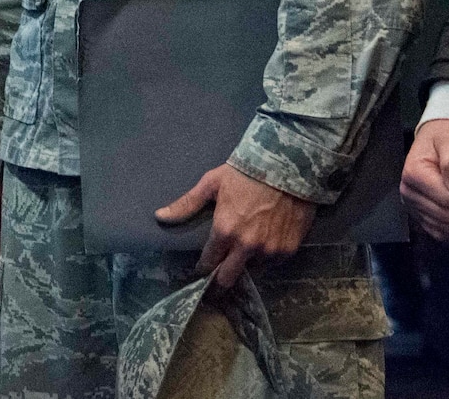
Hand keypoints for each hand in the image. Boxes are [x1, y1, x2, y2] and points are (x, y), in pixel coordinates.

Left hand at [157, 163, 315, 286]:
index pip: (208, 263)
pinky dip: (266, 258)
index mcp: (225, 231)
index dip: (202, 269)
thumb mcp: (212, 183)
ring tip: (242, 257)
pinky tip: (262, 247)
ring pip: (253, 271)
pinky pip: (273, 263)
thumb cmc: (246, 173)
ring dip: (246, 266)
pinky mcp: (289, 250)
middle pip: (228, 278)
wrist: (288, 165)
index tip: (200, 271)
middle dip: (219, 282)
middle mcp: (247, 246)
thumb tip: (159, 216)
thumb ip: (187, 204)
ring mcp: (270, 251)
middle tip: (215, 284)